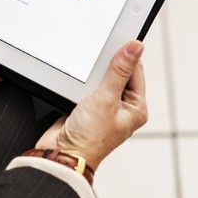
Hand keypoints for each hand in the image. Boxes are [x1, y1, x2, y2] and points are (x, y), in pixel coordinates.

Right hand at [35, 40, 146, 170]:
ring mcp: (104, 109)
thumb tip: (136, 47)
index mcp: (136, 108)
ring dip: (92, 75)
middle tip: (96, 66)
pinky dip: (81, 83)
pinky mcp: (87, 108)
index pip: (136, 71)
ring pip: (101, 79)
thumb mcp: (106, 98)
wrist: (61, 155)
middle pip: (119, 73)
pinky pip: (87, 87)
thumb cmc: (88, 138)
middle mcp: (122, 109)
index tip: (115, 42)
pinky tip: (76, 85)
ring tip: (85, 83)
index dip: (126, 56)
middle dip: (106, 66)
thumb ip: (120, 70)